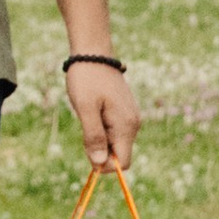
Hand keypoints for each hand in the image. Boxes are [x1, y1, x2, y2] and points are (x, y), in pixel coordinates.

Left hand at [64, 60, 142, 179]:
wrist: (93, 53)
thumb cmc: (86, 79)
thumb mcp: (85, 108)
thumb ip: (94, 137)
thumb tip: (100, 164)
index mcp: (126, 126)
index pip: (123, 163)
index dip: (105, 165)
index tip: (87, 148)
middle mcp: (133, 124)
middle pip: (119, 154)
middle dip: (100, 151)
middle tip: (85, 127)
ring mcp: (130, 118)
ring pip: (116, 143)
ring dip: (99, 139)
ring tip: (89, 115)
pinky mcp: (125, 112)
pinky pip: (114, 132)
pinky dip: (101, 129)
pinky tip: (93, 111)